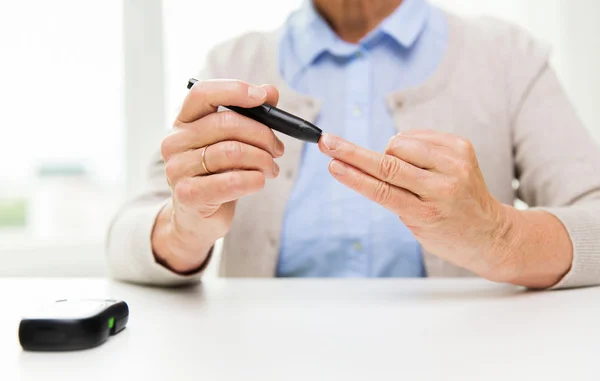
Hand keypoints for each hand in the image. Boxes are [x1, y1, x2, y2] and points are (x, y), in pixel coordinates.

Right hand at [152, 79, 283, 272]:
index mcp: (184, 122)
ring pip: (232, 152)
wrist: (197, 218)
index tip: (263, 97)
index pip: (203, 93)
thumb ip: (252, 115)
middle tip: (278, 149)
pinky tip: (260, 181)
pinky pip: (231, 181)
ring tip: (271, 169)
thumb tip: (271, 91)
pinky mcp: (187, 194)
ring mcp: (177, 168)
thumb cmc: (217, 175)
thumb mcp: (233, 142)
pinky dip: (254, 179)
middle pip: (226, 123)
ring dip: (262, 160)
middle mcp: (175, 142)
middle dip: (262, 134)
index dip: (234, 90)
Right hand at [319, 130, 514, 279]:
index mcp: (427, 212)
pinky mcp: (462, 147)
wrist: (491, 232)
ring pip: (401, 143)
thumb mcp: (415, 224)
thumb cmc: (446, 232)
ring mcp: (455, 164)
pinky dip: (407, 144)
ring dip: (388, 152)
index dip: (353, 176)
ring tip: (402, 169)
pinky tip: (416, 159)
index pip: (381, 190)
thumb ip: (394, 195)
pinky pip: (418, 136)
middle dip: (352, 151)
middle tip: (327, 141)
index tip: (332, 164)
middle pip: (387, 163)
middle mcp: (443, 186)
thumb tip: (371, 159)